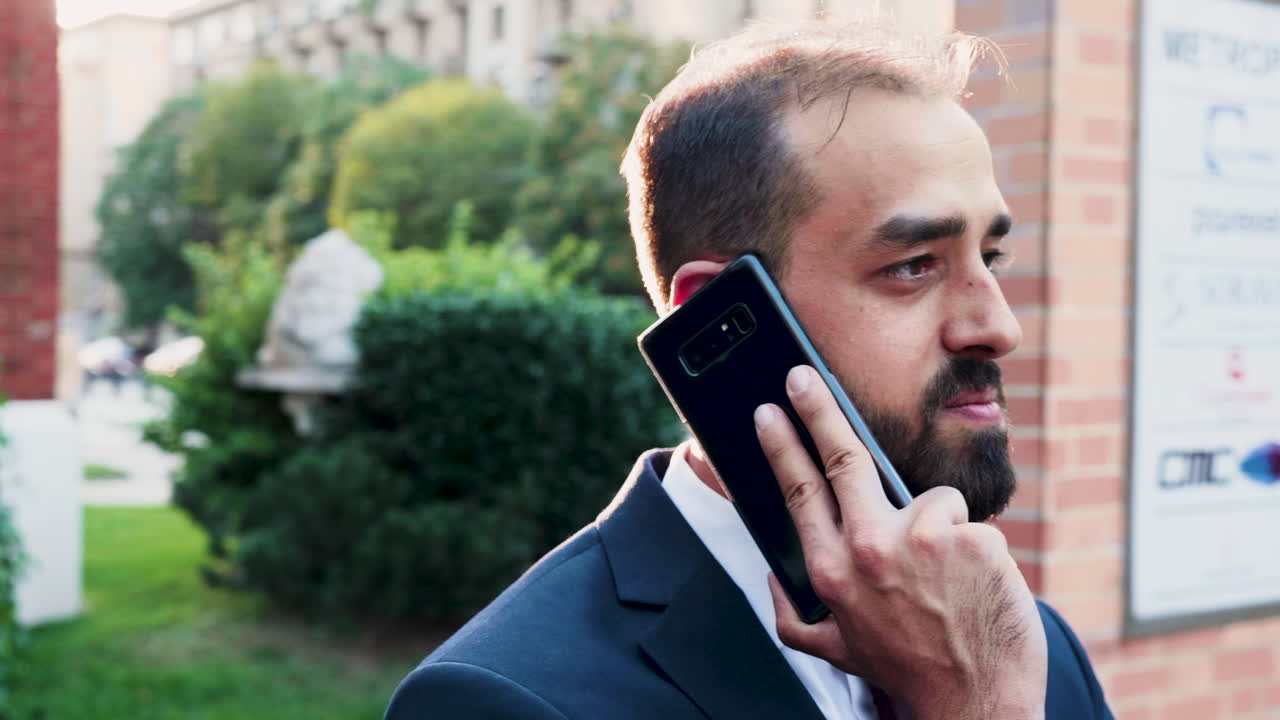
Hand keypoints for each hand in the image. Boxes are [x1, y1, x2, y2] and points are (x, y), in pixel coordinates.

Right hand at [754, 365, 1046, 719]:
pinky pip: (969, 522)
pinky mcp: (969, 538)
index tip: (767, 411)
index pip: (799, 489)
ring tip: (947, 583)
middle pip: (841, 457)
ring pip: (927, 500)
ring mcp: (920, 539)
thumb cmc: (907, 668)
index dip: (781, 444)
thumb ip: (792, 615)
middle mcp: (867, 549)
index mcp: (830, 571)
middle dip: (816, 409)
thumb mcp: (836, 649)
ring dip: (939, 531)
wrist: (976, 701)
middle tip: (801, 375)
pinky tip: (975, 587)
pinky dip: (975, 549)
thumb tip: (770, 576)